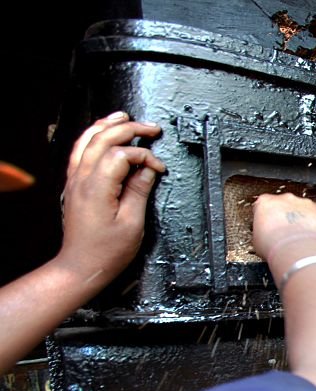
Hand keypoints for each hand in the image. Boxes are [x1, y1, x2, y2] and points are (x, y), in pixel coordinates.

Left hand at [60, 111, 164, 283]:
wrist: (82, 265)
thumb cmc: (106, 251)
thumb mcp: (132, 223)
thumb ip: (140, 191)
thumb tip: (149, 169)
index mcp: (97, 188)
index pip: (122, 155)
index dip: (144, 156)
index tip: (159, 168)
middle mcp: (82, 179)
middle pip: (103, 139)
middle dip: (129, 129)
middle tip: (151, 128)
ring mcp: (75, 180)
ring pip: (87, 140)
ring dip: (107, 126)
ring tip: (124, 118)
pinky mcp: (74, 185)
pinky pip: (80, 151)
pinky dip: (92, 137)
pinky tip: (102, 135)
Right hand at [251, 193, 315, 261]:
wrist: (298, 252)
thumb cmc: (275, 248)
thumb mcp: (257, 241)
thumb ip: (262, 232)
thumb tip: (265, 238)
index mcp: (265, 203)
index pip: (265, 206)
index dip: (268, 218)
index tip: (271, 227)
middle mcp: (286, 198)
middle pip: (287, 205)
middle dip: (288, 217)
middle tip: (289, 235)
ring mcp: (306, 203)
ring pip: (306, 210)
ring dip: (305, 221)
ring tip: (304, 239)